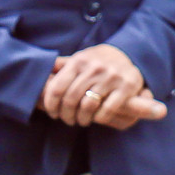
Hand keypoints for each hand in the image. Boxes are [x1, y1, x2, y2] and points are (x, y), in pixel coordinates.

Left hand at [38, 45, 165, 129]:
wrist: (130, 54)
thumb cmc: (97, 62)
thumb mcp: (80, 58)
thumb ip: (62, 65)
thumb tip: (44, 69)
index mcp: (79, 61)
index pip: (56, 89)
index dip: (51, 106)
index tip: (53, 113)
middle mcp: (94, 67)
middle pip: (70, 100)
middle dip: (66, 115)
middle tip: (68, 120)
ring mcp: (111, 77)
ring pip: (87, 106)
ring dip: (82, 119)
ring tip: (82, 120)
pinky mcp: (127, 86)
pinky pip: (107, 110)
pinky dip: (99, 118)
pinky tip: (97, 118)